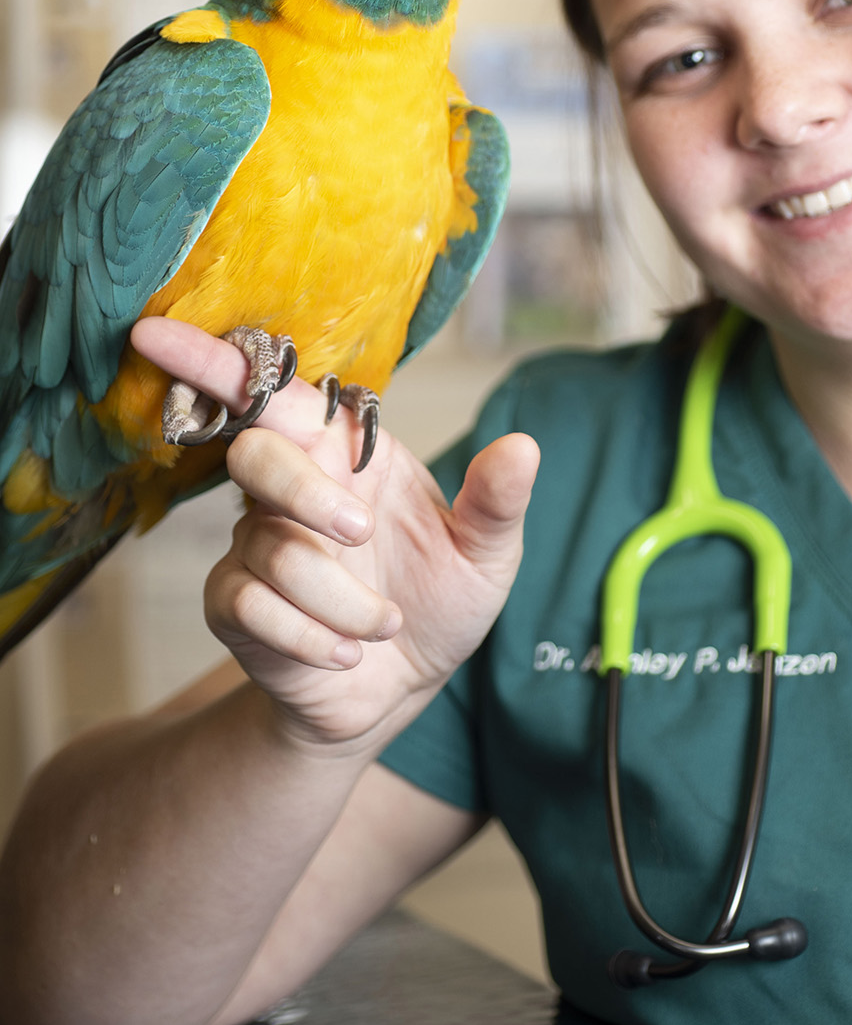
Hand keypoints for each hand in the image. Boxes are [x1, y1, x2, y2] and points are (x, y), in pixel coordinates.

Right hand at [131, 318, 538, 753]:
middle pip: (257, 455)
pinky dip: (313, 637)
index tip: (155, 333)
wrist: (402, 692)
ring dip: (345, 600)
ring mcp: (255, 546)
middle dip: (307, 496)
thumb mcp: (485, 556)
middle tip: (362, 533)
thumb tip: (523, 447)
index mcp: (346, 453)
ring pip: (273, 549)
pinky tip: (347, 652)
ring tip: (385, 627)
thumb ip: (497, 503)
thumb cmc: (437, 602)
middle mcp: (292, 489)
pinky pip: (252, 605)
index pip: (271, 390)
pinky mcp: (234, 606)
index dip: (211, 359)